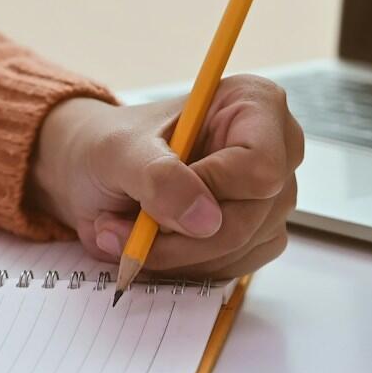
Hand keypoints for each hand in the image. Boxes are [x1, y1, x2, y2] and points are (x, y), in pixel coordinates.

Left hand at [27, 75, 302, 278]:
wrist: (96, 174)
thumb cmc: (111, 145)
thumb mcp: (119, 151)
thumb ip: (159, 178)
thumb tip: (205, 220)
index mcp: (253, 104)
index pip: (261, 166)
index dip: (212, 190)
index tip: (158, 200)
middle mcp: (275, 149)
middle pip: (250, 216)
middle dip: (179, 235)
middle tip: (120, 230)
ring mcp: (271, 197)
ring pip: (240, 249)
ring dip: (175, 254)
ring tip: (128, 231)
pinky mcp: (259, 236)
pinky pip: (233, 268)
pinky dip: (186, 266)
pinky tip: (156, 243)